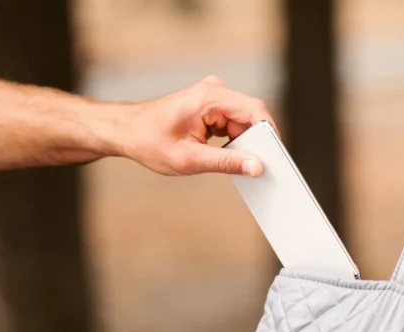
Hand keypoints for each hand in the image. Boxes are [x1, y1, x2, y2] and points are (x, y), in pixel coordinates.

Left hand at [110, 75, 275, 176]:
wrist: (126, 131)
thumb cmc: (149, 141)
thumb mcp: (189, 160)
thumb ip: (226, 163)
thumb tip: (256, 167)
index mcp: (209, 97)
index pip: (255, 111)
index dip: (270, 135)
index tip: (277, 159)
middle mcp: (214, 91)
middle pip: (251, 116)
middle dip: (256, 143)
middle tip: (258, 170)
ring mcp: (213, 97)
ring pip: (243, 122)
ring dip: (243, 144)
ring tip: (235, 164)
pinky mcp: (211, 106)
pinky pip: (233, 123)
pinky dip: (234, 141)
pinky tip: (226, 157)